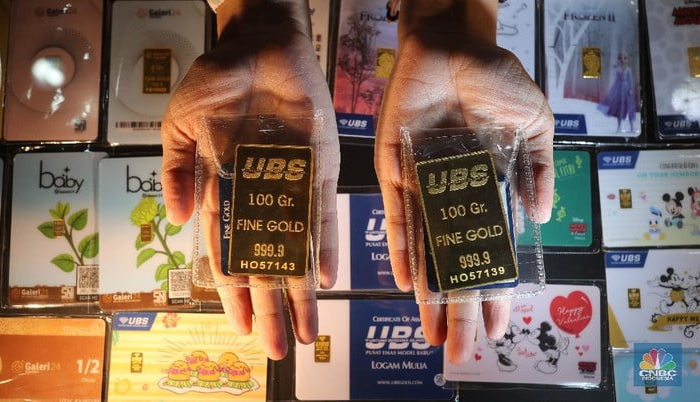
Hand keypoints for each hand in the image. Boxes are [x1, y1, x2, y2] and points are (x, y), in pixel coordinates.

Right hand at [161, 0, 338, 359]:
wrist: (257, 42)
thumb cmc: (217, 79)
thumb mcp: (181, 125)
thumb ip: (178, 172)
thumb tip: (175, 221)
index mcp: (225, 189)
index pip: (229, 252)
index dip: (234, 290)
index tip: (238, 326)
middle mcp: (260, 194)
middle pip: (266, 259)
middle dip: (271, 303)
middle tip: (279, 346)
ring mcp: (291, 182)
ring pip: (296, 246)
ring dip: (300, 288)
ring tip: (306, 327)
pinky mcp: (319, 165)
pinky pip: (323, 211)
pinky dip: (325, 242)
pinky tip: (326, 276)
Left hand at [374, 0, 553, 363]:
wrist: (454, 44)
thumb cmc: (495, 78)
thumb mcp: (534, 123)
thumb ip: (539, 169)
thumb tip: (540, 219)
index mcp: (488, 190)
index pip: (492, 252)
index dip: (495, 290)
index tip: (497, 328)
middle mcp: (453, 196)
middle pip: (456, 262)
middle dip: (459, 306)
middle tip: (459, 350)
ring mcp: (423, 186)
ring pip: (426, 250)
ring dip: (429, 291)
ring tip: (432, 332)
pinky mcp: (394, 171)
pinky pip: (395, 217)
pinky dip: (400, 248)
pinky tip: (405, 282)